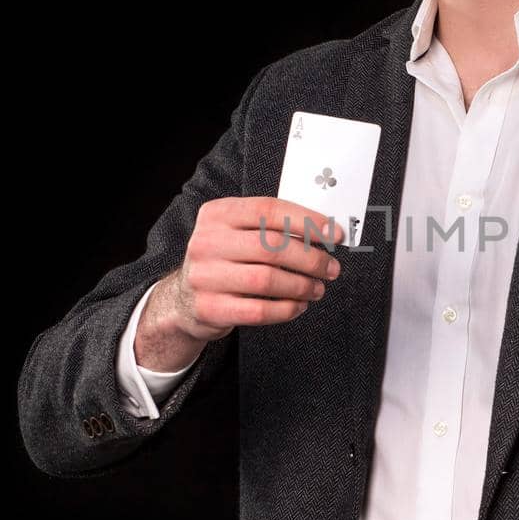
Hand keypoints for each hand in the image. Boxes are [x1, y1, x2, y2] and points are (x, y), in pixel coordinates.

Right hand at [142, 196, 344, 358]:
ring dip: (302, 285)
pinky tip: (298, 305)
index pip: (268, 209)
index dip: (306, 221)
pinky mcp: (208, 308)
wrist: (184, 298)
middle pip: (271, 246)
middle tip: (331, 268)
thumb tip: (324, 232)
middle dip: (310, 258)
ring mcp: (204, 276)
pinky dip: (286, 309)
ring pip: (267, 279)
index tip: (334, 234)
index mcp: (217, 214)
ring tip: (317, 288)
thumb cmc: (226, 260)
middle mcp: (206, 242)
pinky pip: (258, 310)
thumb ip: (272, 227)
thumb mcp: (238, 232)